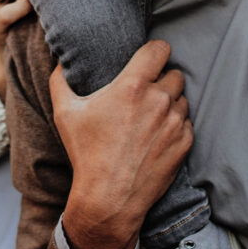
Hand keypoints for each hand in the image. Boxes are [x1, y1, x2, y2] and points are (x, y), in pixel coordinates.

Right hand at [54, 40, 191, 248]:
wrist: (109, 199)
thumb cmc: (86, 154)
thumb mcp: (65, 113)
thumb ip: (60, 80)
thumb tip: (59, 62)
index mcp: (132, 86)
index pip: (160, 49)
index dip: (156, 50)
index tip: (149, 58)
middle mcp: (158, 100)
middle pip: (174, 74)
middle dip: (162, 79)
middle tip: (146, 91)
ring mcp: (174, 123)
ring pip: (182, 98)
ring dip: (171, 102)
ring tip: (151, 115)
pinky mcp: (184, 144)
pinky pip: (187, 122)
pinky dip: (177, 125)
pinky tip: (159, 134)